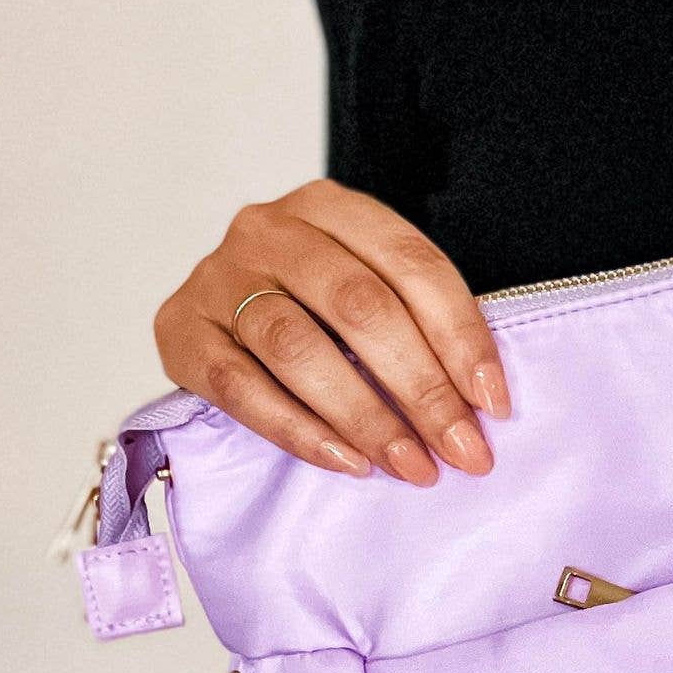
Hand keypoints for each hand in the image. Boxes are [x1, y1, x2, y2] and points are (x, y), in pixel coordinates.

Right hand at [154, 179, 510, 484]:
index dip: (461, 336)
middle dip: (422, 388)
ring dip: (365, 416)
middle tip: (462, 449)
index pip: (412, 266)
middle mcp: (268, 229)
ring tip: (411, 466)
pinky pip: (240, 388)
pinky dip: (299, 431)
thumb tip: (480, 405)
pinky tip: (347, 462)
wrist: (219, 307)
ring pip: (298, 348)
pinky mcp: (179, 330)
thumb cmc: (313, 304)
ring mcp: (217, 276)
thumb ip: (416, 324)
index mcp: (330, 205)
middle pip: (360, 308)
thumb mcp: (369, 286)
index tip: (494, 403)